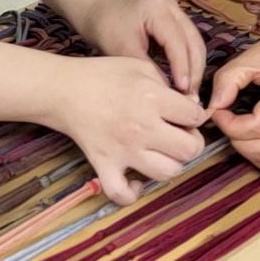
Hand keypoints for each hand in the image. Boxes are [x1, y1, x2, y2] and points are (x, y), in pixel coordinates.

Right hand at [51, 55, 206, 203]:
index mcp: (152, 98)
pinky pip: (122, 193)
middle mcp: (141, 127)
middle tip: (179, 135)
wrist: (64, 89)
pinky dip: (133, 193)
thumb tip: (191, 107)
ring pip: (167, 173)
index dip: (195, 115)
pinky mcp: (104, 165)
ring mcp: (123, 150)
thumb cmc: (103, 74)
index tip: (185, 114)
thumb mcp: (140, 66)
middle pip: (189, 150)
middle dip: (191, 142)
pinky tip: (136, 179)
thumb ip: (168, 84)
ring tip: (161, 152)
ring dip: (170, 164)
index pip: (195, 117)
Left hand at [78, 0, 205, 95]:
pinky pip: (191, 42)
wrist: (101, 14)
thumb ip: (147, 69)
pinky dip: (190, 62)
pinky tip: (186, 81)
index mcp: (156, 9)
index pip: (177, 41)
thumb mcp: (123, 50)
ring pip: (196, 42)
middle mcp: (172, 7)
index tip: (183, 91)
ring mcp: (177, 12)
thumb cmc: (107, 30)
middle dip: (194, 70)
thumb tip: (169, 93)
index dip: (182, 67)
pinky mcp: (177, 20)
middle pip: (193, 41)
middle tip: (191, 97)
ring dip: (196, 68)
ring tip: (190, 92)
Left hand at [205, 27, 259, 173]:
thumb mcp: (254, 55)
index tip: (219, 111)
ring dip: (249, 152)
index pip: (258, 125)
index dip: (230, 125)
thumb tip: (213, 107)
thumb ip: (228, 79)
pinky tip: (253, 136)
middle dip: (237, 141)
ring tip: (239, 130)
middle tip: (228, 121)